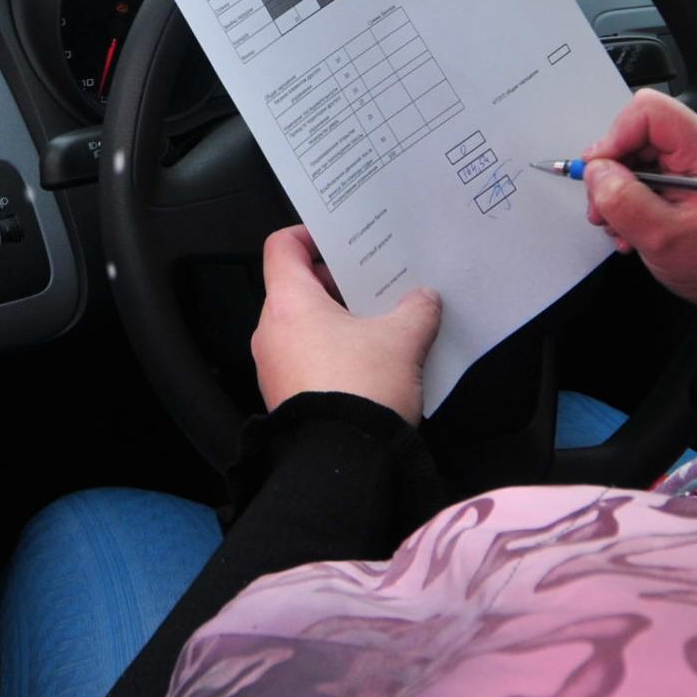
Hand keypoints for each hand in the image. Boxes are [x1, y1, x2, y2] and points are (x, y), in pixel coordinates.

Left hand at [252, 225, 440, 421]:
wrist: (343, 461)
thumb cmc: (361, 390)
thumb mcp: (402, 341)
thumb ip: (416, 310)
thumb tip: (425, 299)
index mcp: (289, 304)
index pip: (282, 248)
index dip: (307, 235)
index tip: (335, 239)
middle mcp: (271, 331)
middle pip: (295, 288)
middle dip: (335, 284)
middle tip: (371, 284)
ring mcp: (273, 367)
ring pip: (301, 326)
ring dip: (335, 321)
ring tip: (377, 324)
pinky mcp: (284, 396)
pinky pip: (304, 359)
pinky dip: (329, 352)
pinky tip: (367, 363)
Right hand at [582, 88, 696, 324]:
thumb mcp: (663, 238)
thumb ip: (623, 201)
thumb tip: (595, 171)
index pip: (648, 112)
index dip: (614, 138)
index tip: (599, 173)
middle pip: (636, 133)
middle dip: (612, 174)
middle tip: (605, 212)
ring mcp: (696, 155)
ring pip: (635, 153)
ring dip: (619, 191)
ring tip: (622, 227)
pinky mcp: (688, 169)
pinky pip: (645, 168)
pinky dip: (631, 197)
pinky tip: (634, 226)